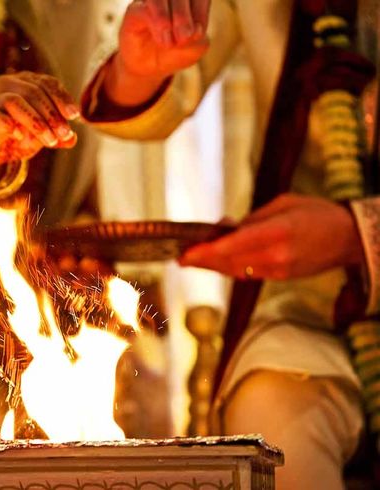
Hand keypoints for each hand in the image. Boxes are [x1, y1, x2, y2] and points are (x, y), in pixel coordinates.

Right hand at [0, 72, 78, 172]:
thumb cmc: (20, 137)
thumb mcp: (44, 136)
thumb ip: (59, 136)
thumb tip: (73, 139)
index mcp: (27, 82)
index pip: (48, 83)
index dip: (62, 98)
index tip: (74, 116)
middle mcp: (10, 83)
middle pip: (34, 92)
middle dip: (52, 114)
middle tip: (63, 134)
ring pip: (17, 101)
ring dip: (36, 122)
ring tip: (50, 141)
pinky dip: (11, 125)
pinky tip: (20, 136)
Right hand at [106, 0, 210, 105]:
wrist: (149, 68)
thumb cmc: (174, 52)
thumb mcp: (193, 50)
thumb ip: (198, 39)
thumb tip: (194, 29)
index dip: (200, 12)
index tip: (197, 35)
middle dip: (184, 16)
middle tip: (184, 38)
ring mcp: (152, 1)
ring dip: (170, 17)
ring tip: (171, 41)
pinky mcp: (134, 10)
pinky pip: (143, 10)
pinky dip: (156, 23)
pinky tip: (161, 40)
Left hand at [179, 194, 364, 279]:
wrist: (350, 238)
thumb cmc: (317, 213)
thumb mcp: (283, 204)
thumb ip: (253, 219)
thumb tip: (225, 229)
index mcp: (278, 232)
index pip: (235, 246)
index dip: (207, 252)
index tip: (186, 253)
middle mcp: (277, 255)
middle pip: (230, 262)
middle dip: (203, 261)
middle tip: (180, 257)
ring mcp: (280, 270)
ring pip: (237, 271)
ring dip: (213, 266)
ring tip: (192, 259)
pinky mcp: (282, 276)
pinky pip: (249, 274)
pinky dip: (230, 267)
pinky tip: (216, 261)